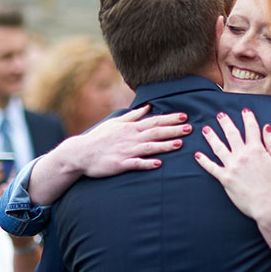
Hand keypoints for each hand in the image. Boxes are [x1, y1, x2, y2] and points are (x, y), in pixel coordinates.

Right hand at [74, 105, 190, 176]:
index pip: (154, 121)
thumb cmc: (99, 138)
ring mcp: (126, 151)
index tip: (185, 116)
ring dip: (164, 145)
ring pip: (149, 147)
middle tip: (190, 128)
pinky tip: (158, 164)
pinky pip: (136, 164)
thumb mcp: (115, 122)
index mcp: (130, 128)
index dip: (170, 119)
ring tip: (179, 144)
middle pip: (155, 133)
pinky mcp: (120, 164)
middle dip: (173, 130)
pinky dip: (147, 163)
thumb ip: (133, 116)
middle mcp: (130, 138)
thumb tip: (148, 107)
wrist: (80, 153)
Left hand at [194, 109, 270, 221]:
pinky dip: (203, 161)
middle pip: (231, 134)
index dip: (248, 118)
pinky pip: (211, 167)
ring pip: (218, 147)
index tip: (244, 111)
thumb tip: (266, 127)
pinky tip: (198, 155)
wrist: (270, 206)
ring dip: (211, 137)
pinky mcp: (225, 179)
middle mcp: (242, 155)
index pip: (251, 129)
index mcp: (257, 149)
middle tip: (220, 115)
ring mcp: (232, 166)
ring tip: (206, 129)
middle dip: (225, 122)